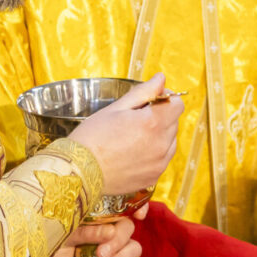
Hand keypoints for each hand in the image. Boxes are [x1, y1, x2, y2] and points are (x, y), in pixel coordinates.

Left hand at [28, 215, 141, 256]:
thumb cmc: (47, 249)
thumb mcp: (64, 235)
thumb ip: (86, 232)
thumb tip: (111, 231)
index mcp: (96, 218)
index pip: (122, 208)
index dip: (137, 208)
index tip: (139, 216)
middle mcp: (107, 233)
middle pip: (129, 230)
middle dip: (119, 242)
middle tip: (101, 254)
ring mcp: (111, 254)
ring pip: (133, 251)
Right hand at [69, 74, 181, 198]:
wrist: (79, 172)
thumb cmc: (92, 137)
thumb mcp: (116, 108)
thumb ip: (143, 92)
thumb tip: (161, 78)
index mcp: (152, 123)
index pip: (178, 105)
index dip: (166, 98)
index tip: (152, 100)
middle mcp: (161, 145)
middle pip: (173, 123)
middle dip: (160, 117)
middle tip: (134, 120)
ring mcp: (159, 164)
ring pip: (170, 142)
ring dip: (158, 136)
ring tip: (132, 138)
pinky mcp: (153, 178)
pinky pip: (162, 159)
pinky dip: (153, 154)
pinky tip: (132, 153)